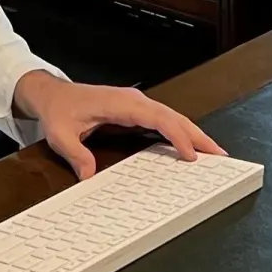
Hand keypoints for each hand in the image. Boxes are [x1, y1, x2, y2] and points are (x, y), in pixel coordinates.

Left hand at [12, 70, 223, 180]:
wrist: (52, 95)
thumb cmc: (59, 110)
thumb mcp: (60, 134)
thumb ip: (75, 154)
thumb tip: (89, 176)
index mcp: (120, 103)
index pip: (158, 118)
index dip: (177, 135)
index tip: (191, 154)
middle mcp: (134, 101)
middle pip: (173, 117)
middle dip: (198, 135)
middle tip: (219, 155)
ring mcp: (137, 105)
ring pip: (172, 118)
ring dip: (193, 134)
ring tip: (213, 153)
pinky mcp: (136, 112)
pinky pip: (163, 122)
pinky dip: (180, 133)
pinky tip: (190, 147)